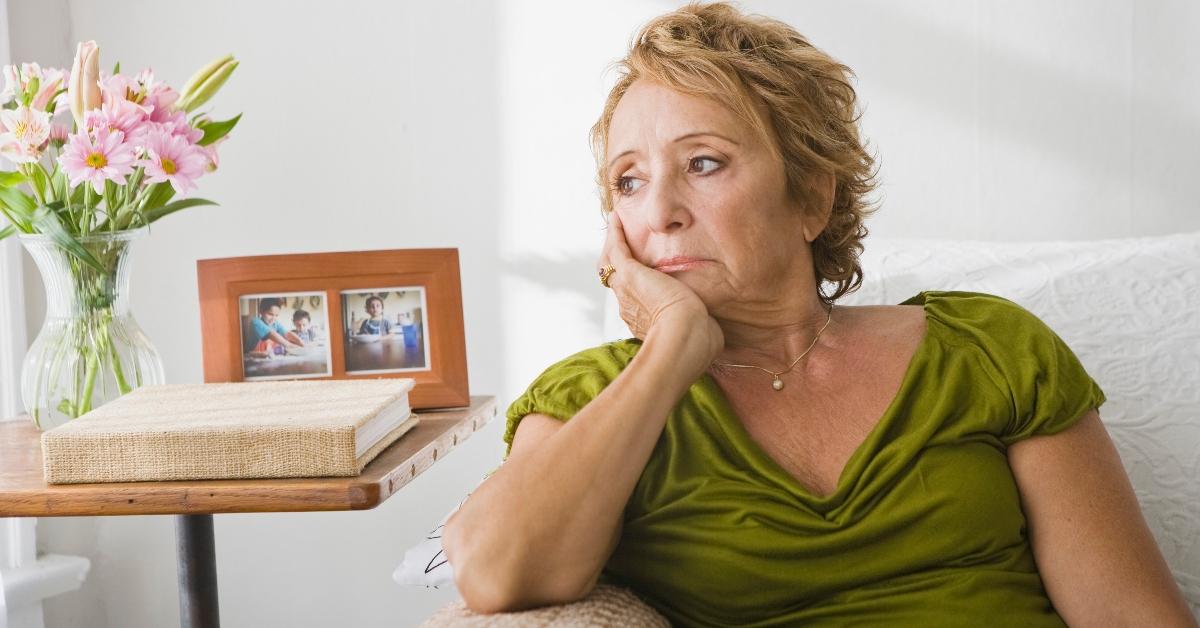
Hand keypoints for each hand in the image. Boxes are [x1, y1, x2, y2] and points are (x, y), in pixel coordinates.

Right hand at [599, 210, 722, 365]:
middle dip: (618, 264)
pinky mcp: (630, 274)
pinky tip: (617, 216)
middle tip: (618, 247)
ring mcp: (626, 291)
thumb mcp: (700, 333)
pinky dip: (615, 233)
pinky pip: (617, 248)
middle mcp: (628, 308)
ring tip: (615, 226)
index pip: (635, 301)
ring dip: (612, 245)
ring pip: (611, 264)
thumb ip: (703, 327)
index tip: (643, 278)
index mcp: (644, 323)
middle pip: (617, 281)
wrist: (684, 340)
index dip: (636, 289)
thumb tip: (714, 326)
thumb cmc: (697, 345)